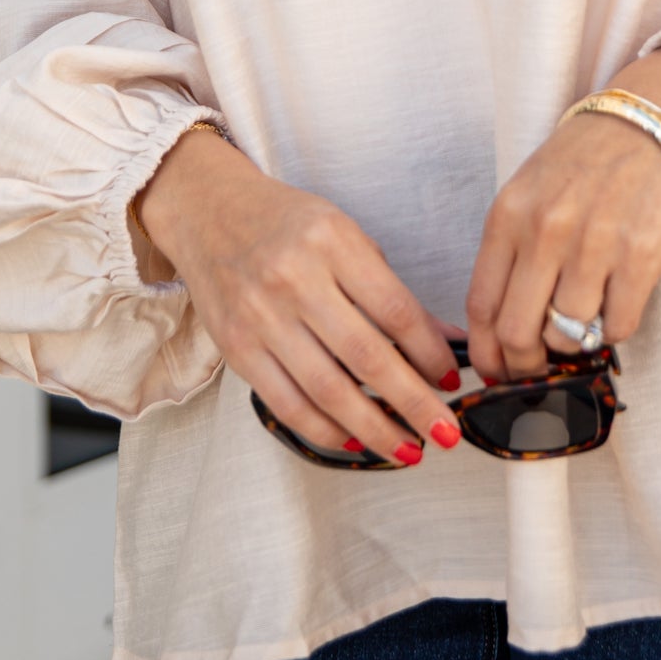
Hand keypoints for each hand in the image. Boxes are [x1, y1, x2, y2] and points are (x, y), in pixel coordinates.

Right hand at [134, 128, 460, 465]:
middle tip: (445, 434)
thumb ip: (390, 289)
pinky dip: (323, 429)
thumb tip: (446, 342)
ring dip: (373, 429)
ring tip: (407, 449)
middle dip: (413, 403)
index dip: (429, 354)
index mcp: (332, 242)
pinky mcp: (235, 347)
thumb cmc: (287, 222)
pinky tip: (354, 440)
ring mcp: (260, 316)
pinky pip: (285, 403)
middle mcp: (295, 279)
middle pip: (366, 357)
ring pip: (327, 390)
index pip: (394, 309)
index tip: (452, 382)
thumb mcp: (346, 235)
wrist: (208, 210)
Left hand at [465, 48, 660, 380]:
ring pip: (568, 334)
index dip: (486, 352)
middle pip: (518, 331)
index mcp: (510, 215)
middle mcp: (547, 230)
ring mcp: (595, 244)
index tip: (495, 370)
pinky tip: (614, 303)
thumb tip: (498, 331)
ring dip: (573, 343)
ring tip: (582, 321)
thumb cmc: (585, 164)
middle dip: (525, 363)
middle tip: (537, 368)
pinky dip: (613, 329)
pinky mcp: (642, 256)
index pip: (482, 305)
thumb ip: (511, 254)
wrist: (650, 123)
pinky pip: (618, 326)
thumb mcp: (529, 194)